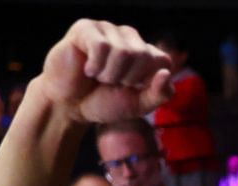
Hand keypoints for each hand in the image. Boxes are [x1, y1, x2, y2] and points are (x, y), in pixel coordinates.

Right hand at [36, 20, 174, 124]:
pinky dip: (95, 65)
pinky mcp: (86, 28)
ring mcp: (107, 30)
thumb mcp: (140, 105)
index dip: (147, 81)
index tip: (131, 88)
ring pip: (123, 51)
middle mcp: (129, 37)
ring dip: (109, 74)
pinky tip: (87, 69)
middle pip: (143, 55)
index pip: (163, 61)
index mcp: (146, 53)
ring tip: (98, 76)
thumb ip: (160, 94)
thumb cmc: (105, 102)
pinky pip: (101, 45)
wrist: (70, 106)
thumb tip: (166, 73)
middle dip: (127, 79)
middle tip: (111, 82)